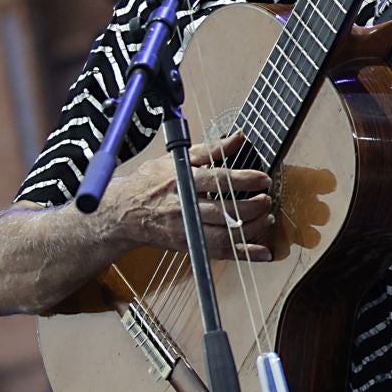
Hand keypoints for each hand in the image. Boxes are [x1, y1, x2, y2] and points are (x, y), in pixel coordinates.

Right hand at [101, 126, 274, 260]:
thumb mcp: (176, 159)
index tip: (263, 179)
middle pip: (224, 211)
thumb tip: (238, 137)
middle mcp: (185, 208)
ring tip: (267, 219)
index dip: (244, 180)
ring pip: (224, 235)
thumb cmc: (151, 183)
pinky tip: (263, 253)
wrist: (124, 213)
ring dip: (251, 229)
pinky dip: (244, 254)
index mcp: (182, 182)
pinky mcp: (189, 246)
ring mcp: (187, 230)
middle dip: (252, 207)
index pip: (217, 180)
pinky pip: (220, 253)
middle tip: (267, 199)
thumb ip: (210, 149)